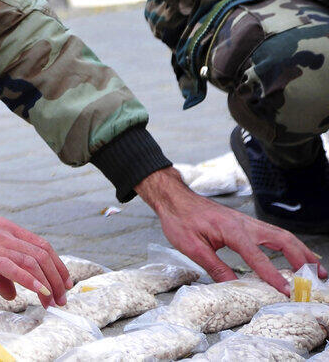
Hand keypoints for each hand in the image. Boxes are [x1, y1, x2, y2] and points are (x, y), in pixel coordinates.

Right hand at [0, 201, 71, 306]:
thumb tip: (12, 292)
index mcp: (3, 227)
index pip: (39, 244)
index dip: (56, 264)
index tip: (63, 283)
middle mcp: (3, 232)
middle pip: (42, 252)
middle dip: (57, 277)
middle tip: (63, 297)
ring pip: (33, 261)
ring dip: (48, 283)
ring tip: (53, 301)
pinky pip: (14, 268)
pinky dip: (31, 281)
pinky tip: (40, 293)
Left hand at [136, 167, 325, 294]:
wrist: (175, 198)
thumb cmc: (180, 220)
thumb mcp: (191, 247)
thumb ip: (214, 266)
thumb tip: (232, 286)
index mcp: (231, 230)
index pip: (257, 256)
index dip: (272, 275)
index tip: (286, 291)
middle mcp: (245, 224)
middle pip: (282, 239)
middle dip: (302, 258)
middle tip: (317, 277)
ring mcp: (247, 222)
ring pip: (281, 234)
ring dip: (300, 251)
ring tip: (316, 268)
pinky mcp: (245, 223)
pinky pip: (273, 233)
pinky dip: (289, 244)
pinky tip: (295, 254)